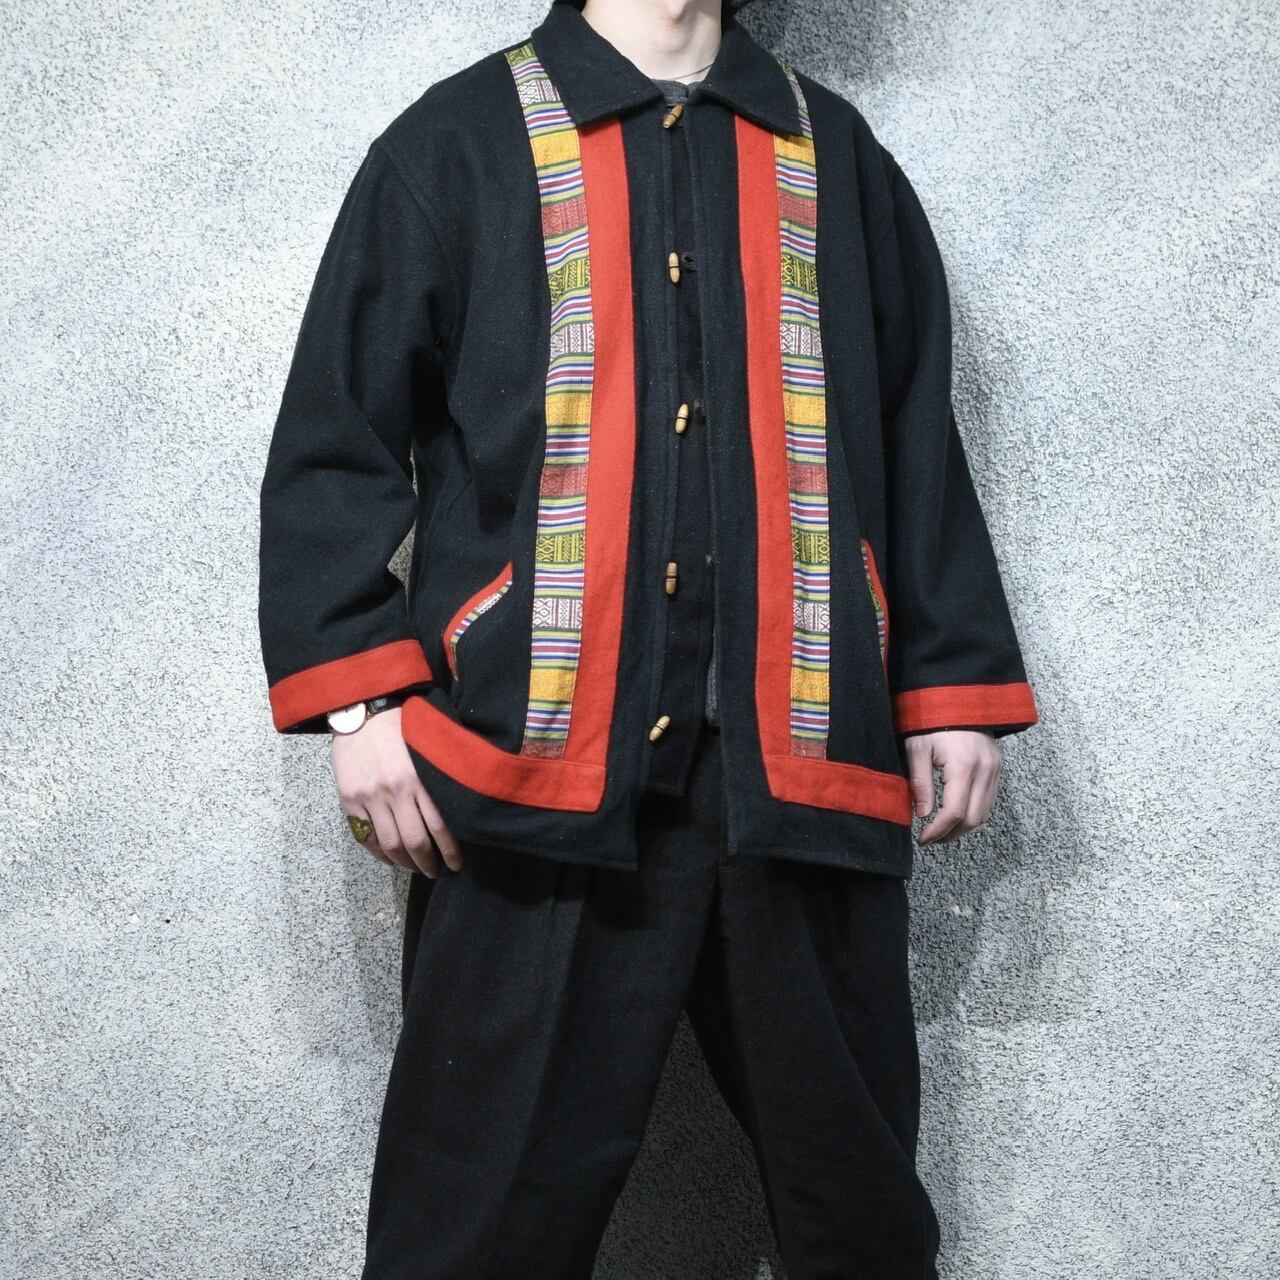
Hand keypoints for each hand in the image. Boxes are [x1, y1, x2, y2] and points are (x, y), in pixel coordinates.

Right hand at [331, 707, 462, 876]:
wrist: (361, 711)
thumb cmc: (401, 727)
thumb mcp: (425, 750)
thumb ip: (434, 781)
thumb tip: (453, 814)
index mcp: (419, 778)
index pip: (440, 826)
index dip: (449, 851)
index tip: (456, 864)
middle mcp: (395, 791)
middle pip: (415, 841)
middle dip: (427, 863)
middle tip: (435, 871)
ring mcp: (370, 797)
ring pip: (390, 844)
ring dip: (404, 863)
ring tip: (414, 868)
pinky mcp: (350, 800)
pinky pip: (366, 837)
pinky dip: (379, 854)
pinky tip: (390, 858)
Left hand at [904, 729, 1002, 844]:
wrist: (958, 697)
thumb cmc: (932, 720)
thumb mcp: (917, 748)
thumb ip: (920, 783)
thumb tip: (923, 815)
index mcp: (963, 765)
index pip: (954, 812)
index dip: (938, 831)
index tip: (924, 838)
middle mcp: (985, 769)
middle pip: (973, 818)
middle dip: (951, 834)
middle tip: (931, 839)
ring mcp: (996, 769)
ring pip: (985, 813)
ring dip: (964, 827)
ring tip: (942, 831)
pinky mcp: (999, 767)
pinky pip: (989, 800)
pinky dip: (974, 813)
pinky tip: (956, 815)